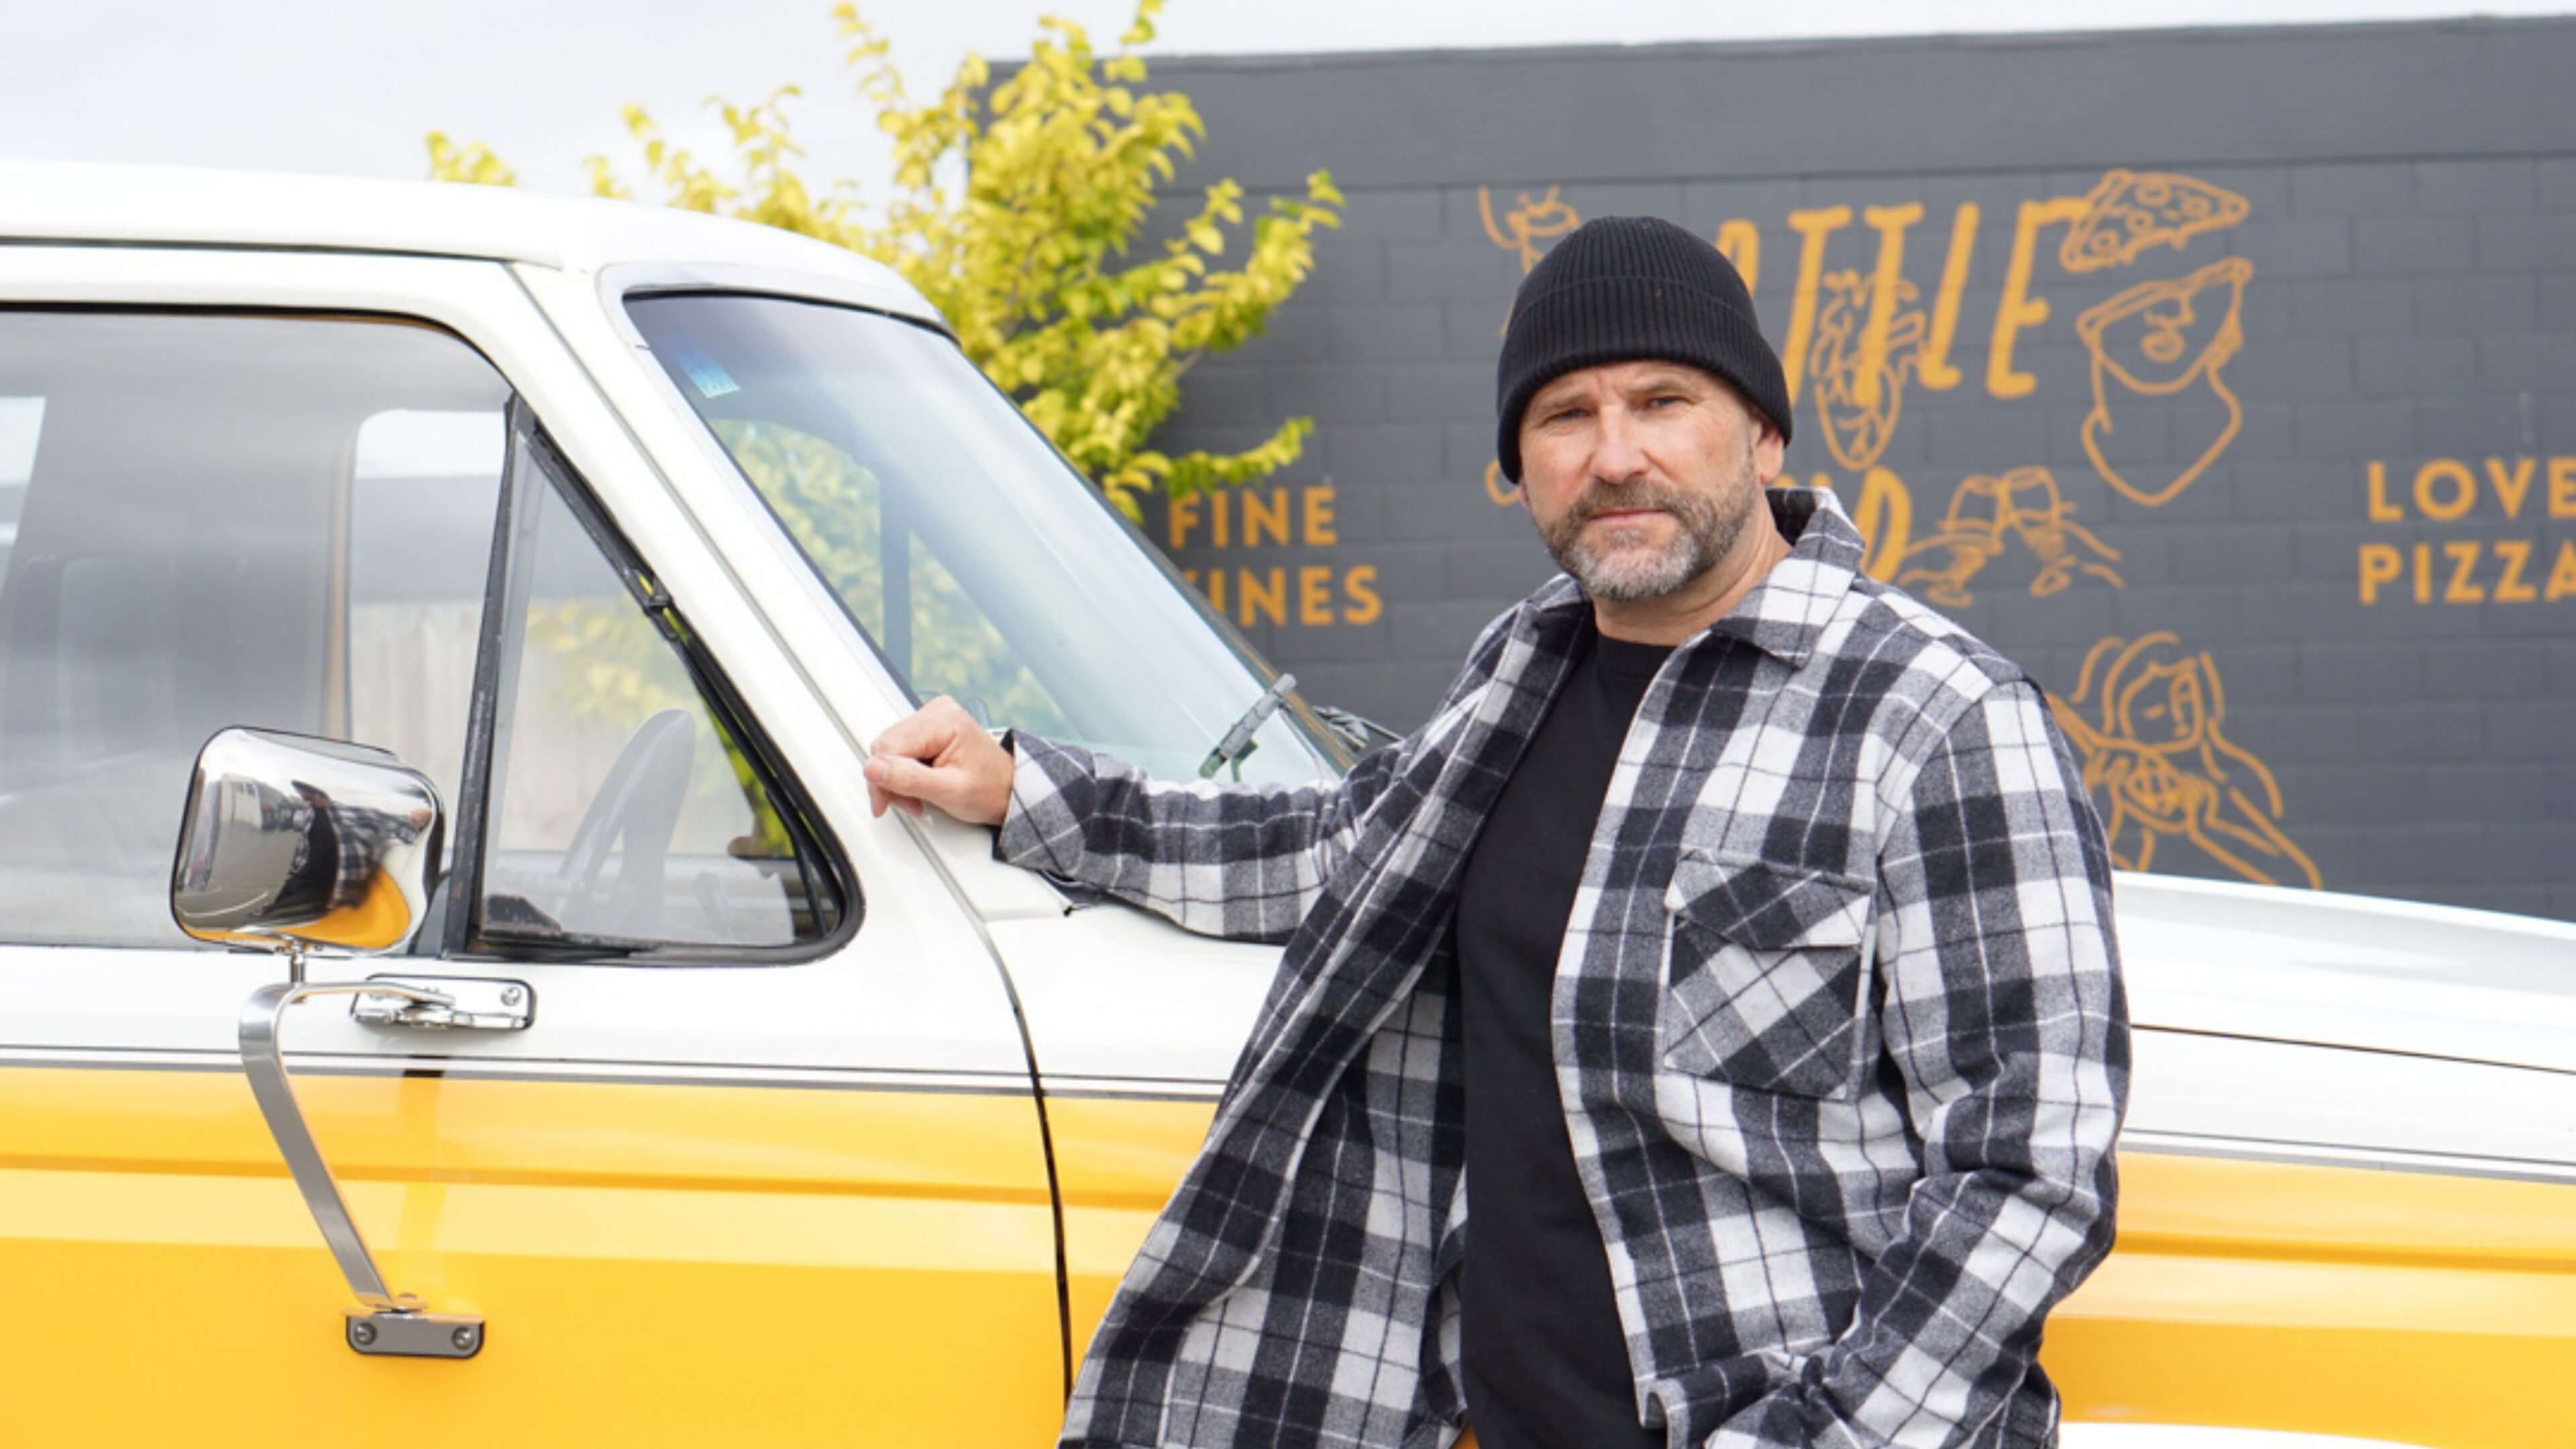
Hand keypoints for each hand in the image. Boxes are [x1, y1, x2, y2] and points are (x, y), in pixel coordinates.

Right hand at [863, 697, 1013, 825]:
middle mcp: (937, 712)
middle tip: (910, 803)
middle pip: (887, 747)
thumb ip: (909, 778)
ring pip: (890, 750)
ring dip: (897, 779)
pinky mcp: (930, 728)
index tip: (884, 804)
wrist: (1009, 791)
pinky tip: (919, 785)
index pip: (889, 747)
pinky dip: (904, 772)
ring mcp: (933, 718)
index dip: (882, 780)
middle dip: (890, 781)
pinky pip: (901, 749)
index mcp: (944, 720)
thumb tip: (873, 768)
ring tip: (918, 797)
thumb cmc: (990, 790)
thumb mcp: (949, 791)